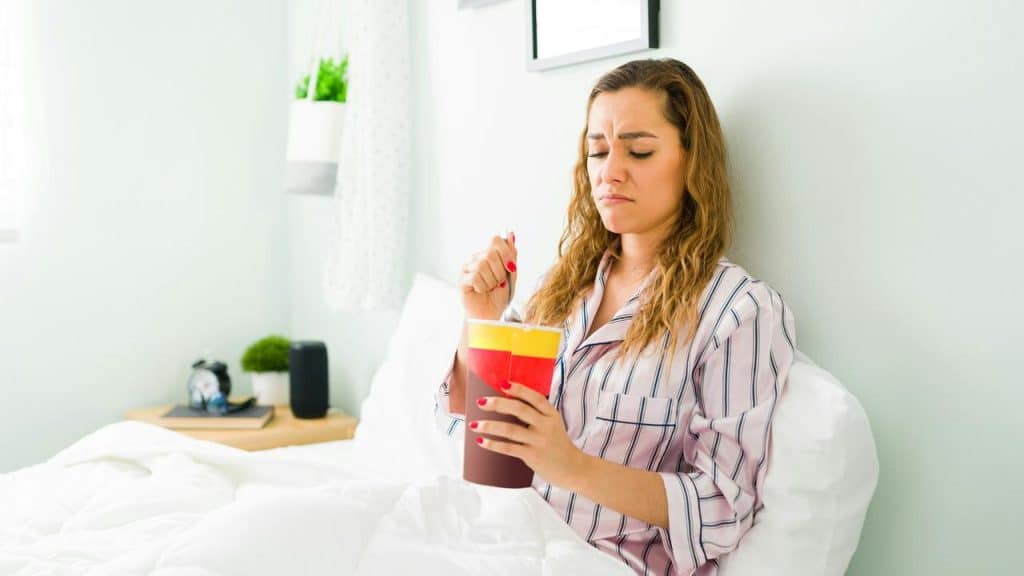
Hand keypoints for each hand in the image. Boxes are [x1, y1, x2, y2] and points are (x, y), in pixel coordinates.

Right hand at [458, 232, 517, 320]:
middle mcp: (476, 258)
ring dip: (491, 281)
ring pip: (482, 266)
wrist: (490, 314)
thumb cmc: (499, 295)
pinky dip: (482, 287)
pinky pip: (475, 277)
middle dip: (500, 271)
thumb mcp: (511, 274)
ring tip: (490, 288)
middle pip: (490, 254)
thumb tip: (511, 234)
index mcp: (488, 254)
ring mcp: (467, 269)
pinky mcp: (462, 280)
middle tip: (499, 283)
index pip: (496, 240)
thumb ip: (511, 255)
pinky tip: (480, 291)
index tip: (510, 267)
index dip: (506, 253)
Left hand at [471, 380, 590, 490]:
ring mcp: (539, 441)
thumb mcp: (553, 423)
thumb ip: (536, 414)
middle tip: (480, 402)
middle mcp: (546, 426)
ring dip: (489, 426)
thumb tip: (507, 402)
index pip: (534, 397)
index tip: (501, 383)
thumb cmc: (558, 444)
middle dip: (497, 404)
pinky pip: (509, 448)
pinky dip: (493, 444)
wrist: (573, 468)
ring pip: (510, 430)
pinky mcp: (532, 456)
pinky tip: (481, 441)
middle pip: (519, 410)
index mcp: (551, 414)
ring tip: (473, 424)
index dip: (518, 389)